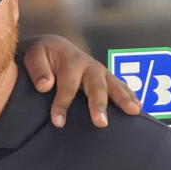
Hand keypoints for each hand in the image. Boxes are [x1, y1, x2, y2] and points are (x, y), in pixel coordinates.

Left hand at [19, 35, 139, 127]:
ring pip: (114, 84)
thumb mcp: (33, 56)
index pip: (67, 85)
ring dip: (124, 98)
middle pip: (96, 86)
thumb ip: (38, 70)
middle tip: (101, 123)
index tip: (58, 122)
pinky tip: (138, 107)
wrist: (53, 46)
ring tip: (133, 111)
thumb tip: (46, 86)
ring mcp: (100, 71)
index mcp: (70, 60)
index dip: (62, 104)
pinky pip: (120, 86)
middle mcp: (89, 65)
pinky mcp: (105, 77)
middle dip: (99, 104)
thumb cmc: (42, 54)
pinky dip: (130, 95)